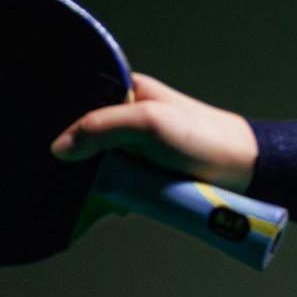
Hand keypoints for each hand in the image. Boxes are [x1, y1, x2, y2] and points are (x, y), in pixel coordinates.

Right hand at [50, 73, 256, 191]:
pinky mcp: (144, 172)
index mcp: (128, 91)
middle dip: (78, 158)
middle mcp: (129, 116)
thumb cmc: (204, 137)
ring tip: (87, 194)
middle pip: (86, 138)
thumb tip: (59, 148)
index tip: (53, 147)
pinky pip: (116, 183)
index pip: (81, 102)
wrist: (243, 170)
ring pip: (98, 165)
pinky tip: (109, 204)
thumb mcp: (149, 124)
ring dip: (94, 181)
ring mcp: (136, 147)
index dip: (65, 122)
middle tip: (69, 175)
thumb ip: (102, 128)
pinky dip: (111, 195)